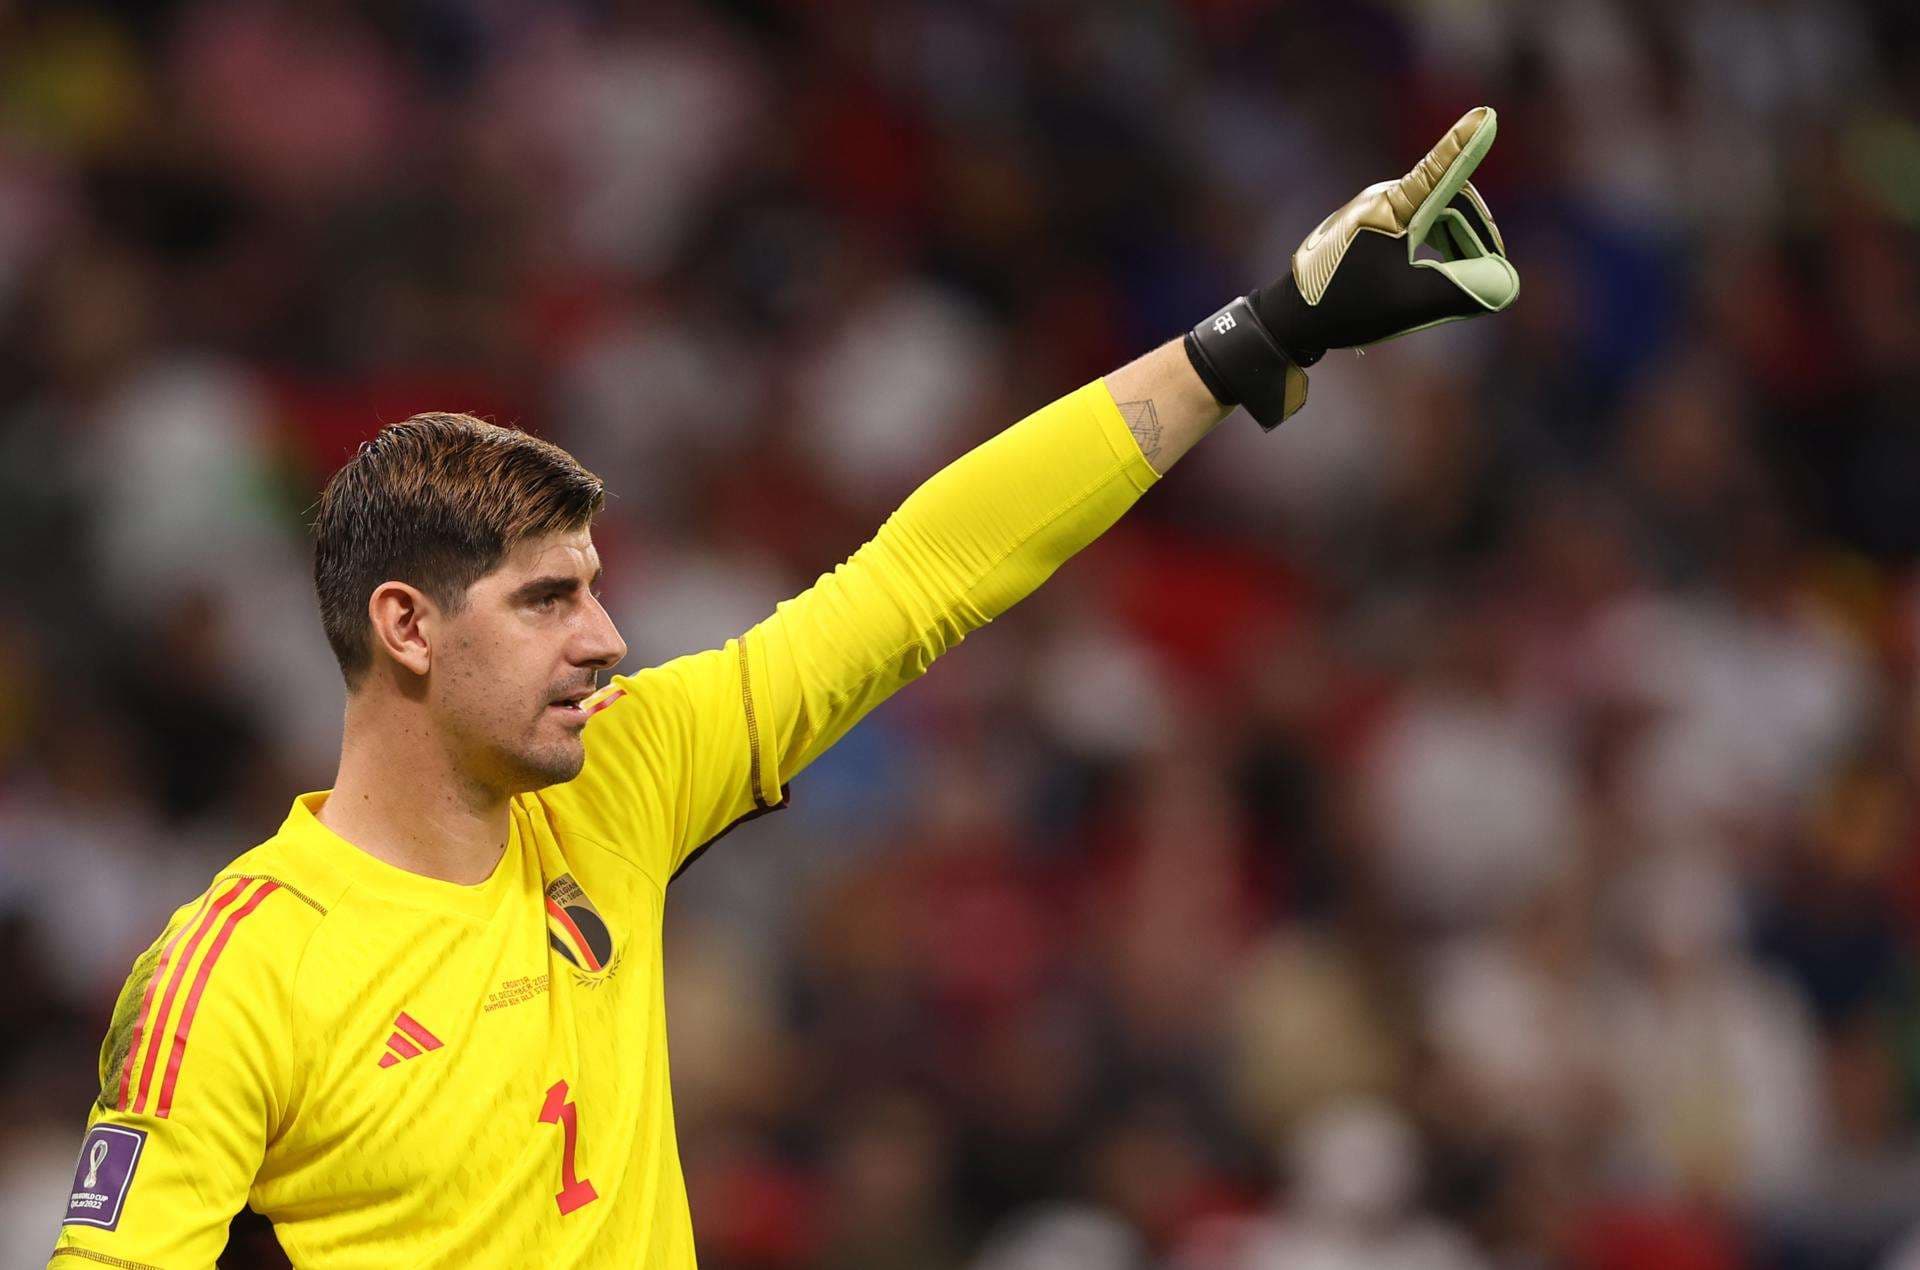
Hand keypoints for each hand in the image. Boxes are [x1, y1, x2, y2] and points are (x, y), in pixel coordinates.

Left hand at [1257, 106, 1519, 359]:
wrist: (1291, 318)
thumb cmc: (1347, 306)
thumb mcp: (1411, 303)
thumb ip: (1465, 292)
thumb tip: (1507, 284)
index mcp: (1394, 208)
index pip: (1440, 170)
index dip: (1466, 145)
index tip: (1485, 115)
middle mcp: (1383, 199)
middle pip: (1451, 204)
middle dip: (1477, 239)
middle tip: (1488, 278)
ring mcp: (1371, 210)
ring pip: (1434, 217)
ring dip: (1458, 247)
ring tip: (1464, 284)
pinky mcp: (1364, 225)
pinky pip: (1414, 226)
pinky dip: (1436, 249)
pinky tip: (1436, 276)